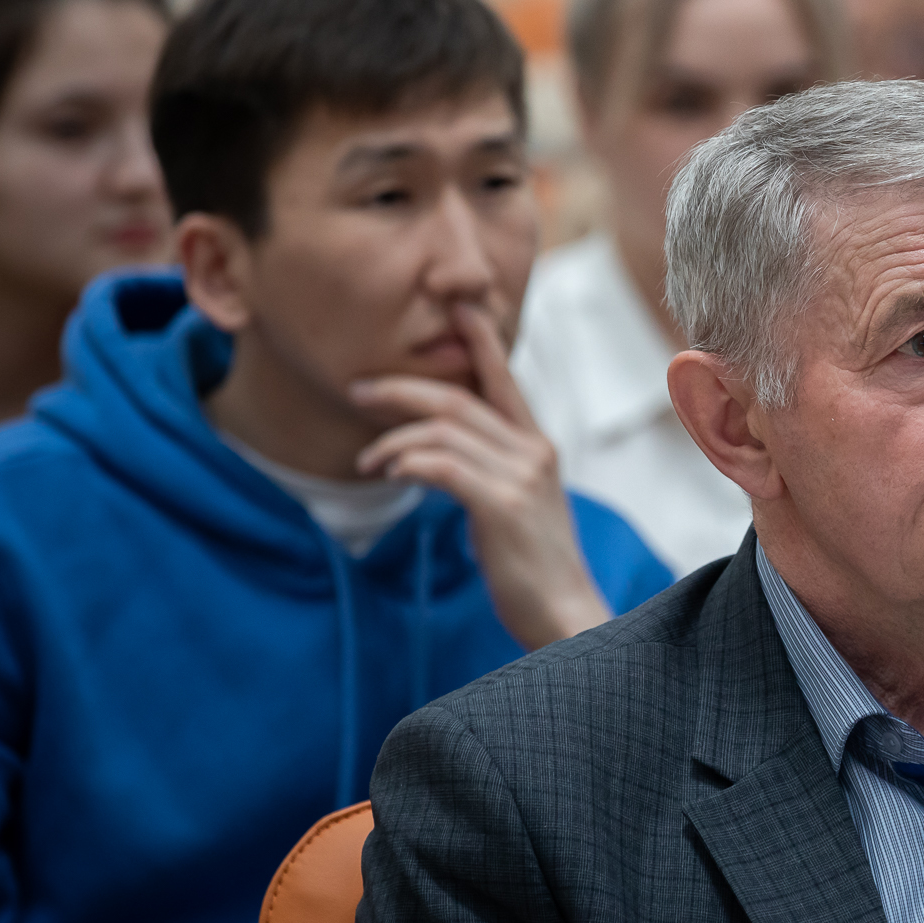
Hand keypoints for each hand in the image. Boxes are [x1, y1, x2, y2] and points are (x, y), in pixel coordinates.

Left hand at [352, 303, 608, 649]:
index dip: (479, 340)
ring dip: (392, 440)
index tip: (455, 308)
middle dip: (401, 389)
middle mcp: (533, 452)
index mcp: (538, 447)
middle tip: (359, 390)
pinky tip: (389, 474)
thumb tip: (441, 455)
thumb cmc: (534, 567)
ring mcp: (520, 476)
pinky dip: (406, 461)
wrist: (565, 614)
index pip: (504, 380)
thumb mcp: (518, 506)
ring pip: (442, 429)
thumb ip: (491, 471)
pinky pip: (440, 465)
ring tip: (368, 460)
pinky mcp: (501, 505)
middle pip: (458, 398)